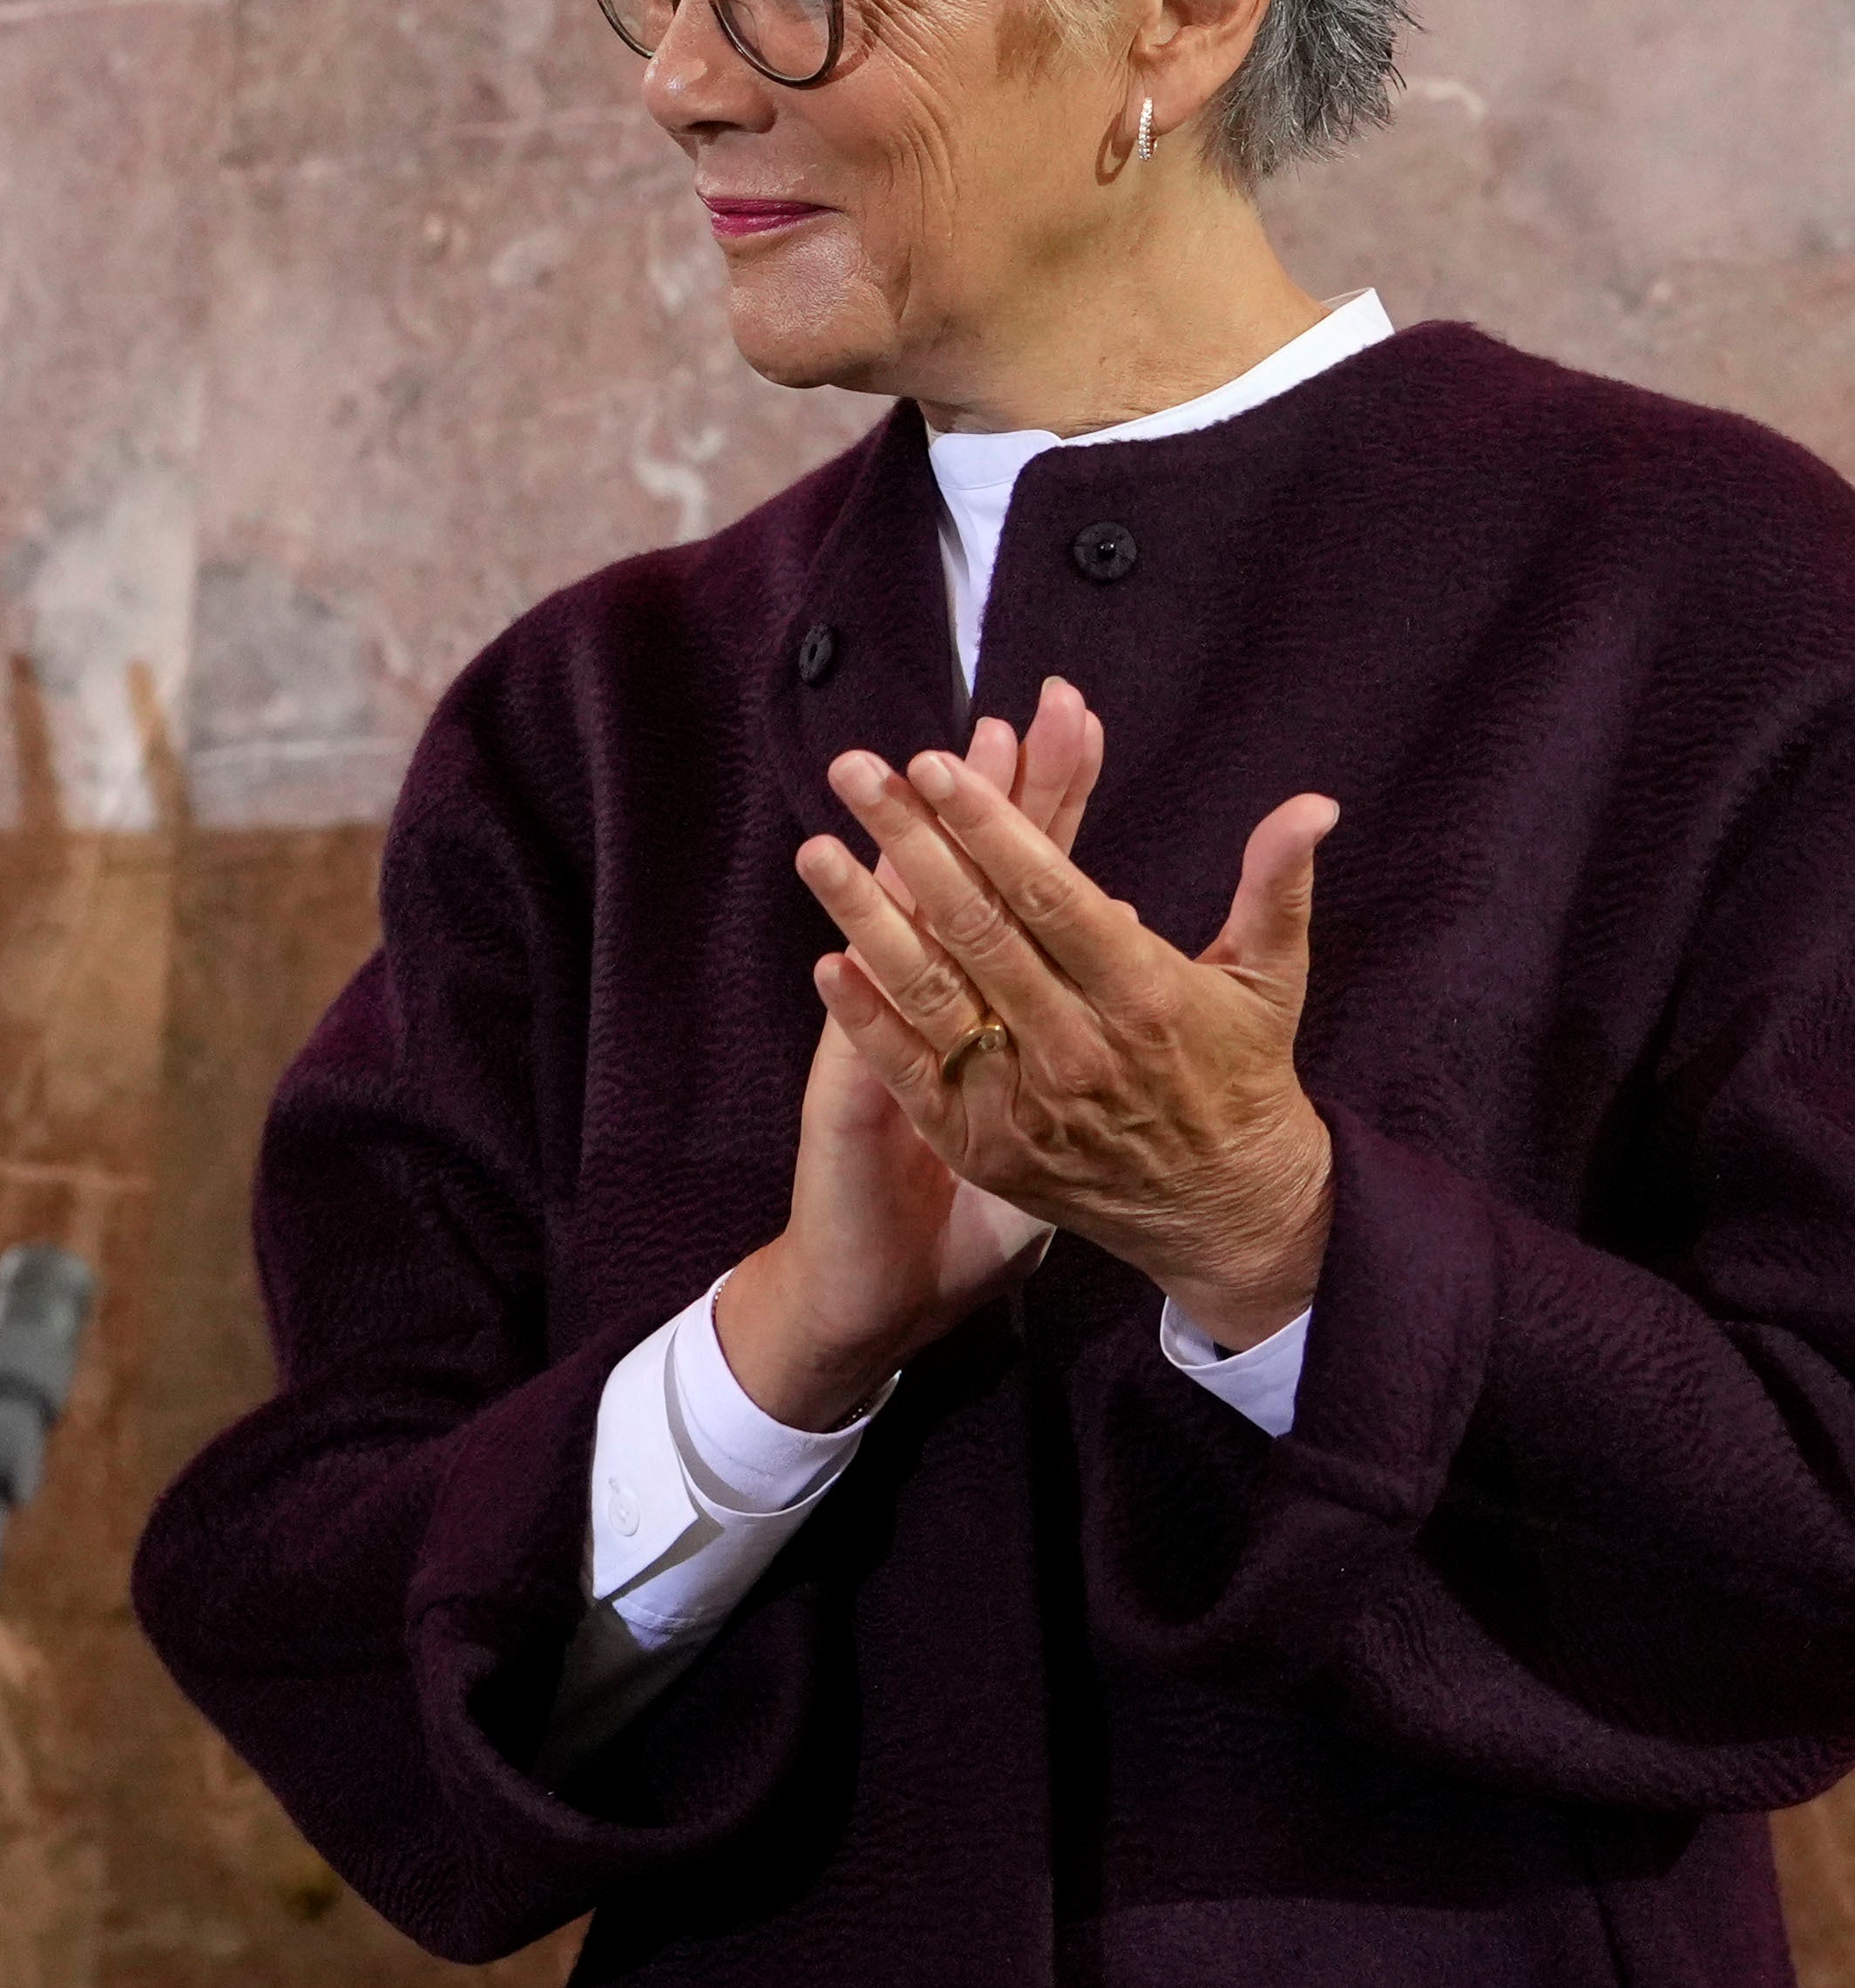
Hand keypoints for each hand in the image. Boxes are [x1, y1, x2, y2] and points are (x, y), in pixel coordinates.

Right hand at [720, 687, 1101, 1422]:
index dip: (1047, 797)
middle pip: (972, 882)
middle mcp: (942, 995)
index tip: (1066, 715)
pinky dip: (857, 1005)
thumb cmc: (989, 1196)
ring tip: (911, 787)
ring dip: (905, 866)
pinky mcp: (865, 1106)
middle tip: (1009, 714)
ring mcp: (898, 1041)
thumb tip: (1143, 921)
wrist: (887, 1272)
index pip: (1033, 870)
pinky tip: (845, 955)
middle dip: (989, 800)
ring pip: (911, 938)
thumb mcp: (1059, 1100)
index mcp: (999, 988)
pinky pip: (868, 1049)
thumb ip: (1096, 1016)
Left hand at [796, 740, 1337, 1349]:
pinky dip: (868, 1019)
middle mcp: (1079, 1045)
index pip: (1052, 893)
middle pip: (978, 929)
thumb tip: (1314, 803)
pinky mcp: (986, 1145)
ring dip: (867, 916)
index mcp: (1145, 993)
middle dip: (912, 842)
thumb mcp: (1269, 981)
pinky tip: (826, 963)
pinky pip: (915, 1073)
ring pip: (933, 992)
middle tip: (855, 772)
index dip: (991, 826)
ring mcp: (1026, 1099)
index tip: (936, 763)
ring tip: (815, 849)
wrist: (1223, 1211)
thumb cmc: (1242, 1077)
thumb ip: (1276, 886)